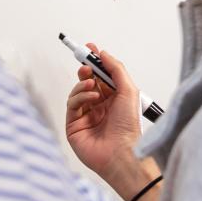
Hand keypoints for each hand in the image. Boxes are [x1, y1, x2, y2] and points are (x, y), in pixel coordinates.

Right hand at [65, 45, 143, 187]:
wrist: (122, 152)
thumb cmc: (129, 126)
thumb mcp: (129, 90)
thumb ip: (116, 69)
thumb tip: (104, 53)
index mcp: (114, 100)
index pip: (101, 76)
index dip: (96, 62)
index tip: (90, 48)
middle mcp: (99, 107)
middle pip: (87, 82)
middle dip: (86, 70)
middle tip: (86, 63)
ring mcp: (86, 117)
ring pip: (77, 92)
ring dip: (83, 84)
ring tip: (91, 84)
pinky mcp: (73, 125)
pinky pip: (72, 104)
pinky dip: (80, 97)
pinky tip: (92, 98)